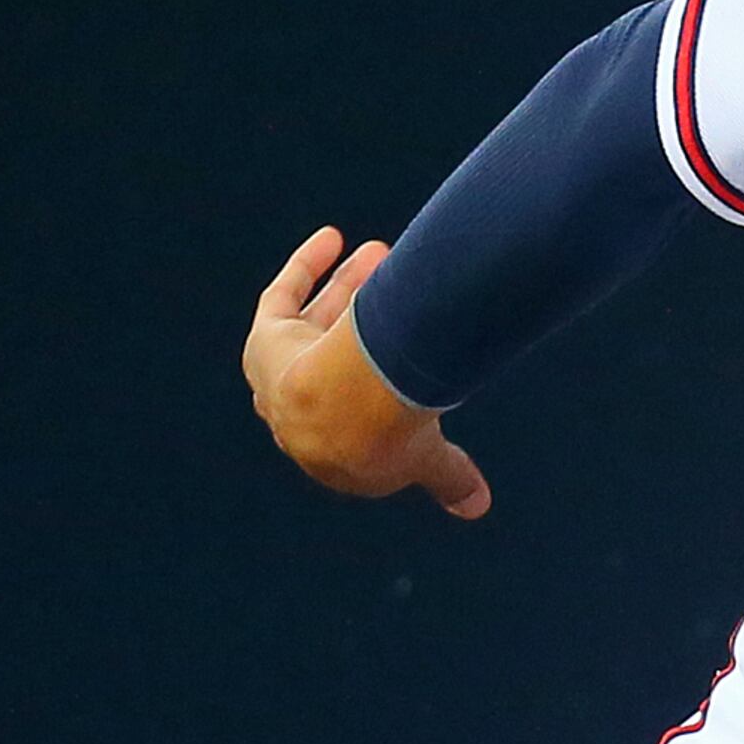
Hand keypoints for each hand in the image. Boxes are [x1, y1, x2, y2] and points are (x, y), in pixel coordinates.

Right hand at [242, 227, 489, 519]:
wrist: (344, 411)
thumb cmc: (389, 436)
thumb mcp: (425, 457)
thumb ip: (448, 475)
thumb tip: (478, 506)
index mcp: (335, 449)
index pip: (359, 412)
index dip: (382, 385)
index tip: (413, 358)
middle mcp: (303, 413)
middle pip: (338, 356)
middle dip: (367, 323)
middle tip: (397, 286)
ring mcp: (280, 376)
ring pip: (317, 323)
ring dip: (348, 289)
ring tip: (380, 253)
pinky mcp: (265, 342)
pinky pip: (282, 296)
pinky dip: (306, 266)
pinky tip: (333, 237)